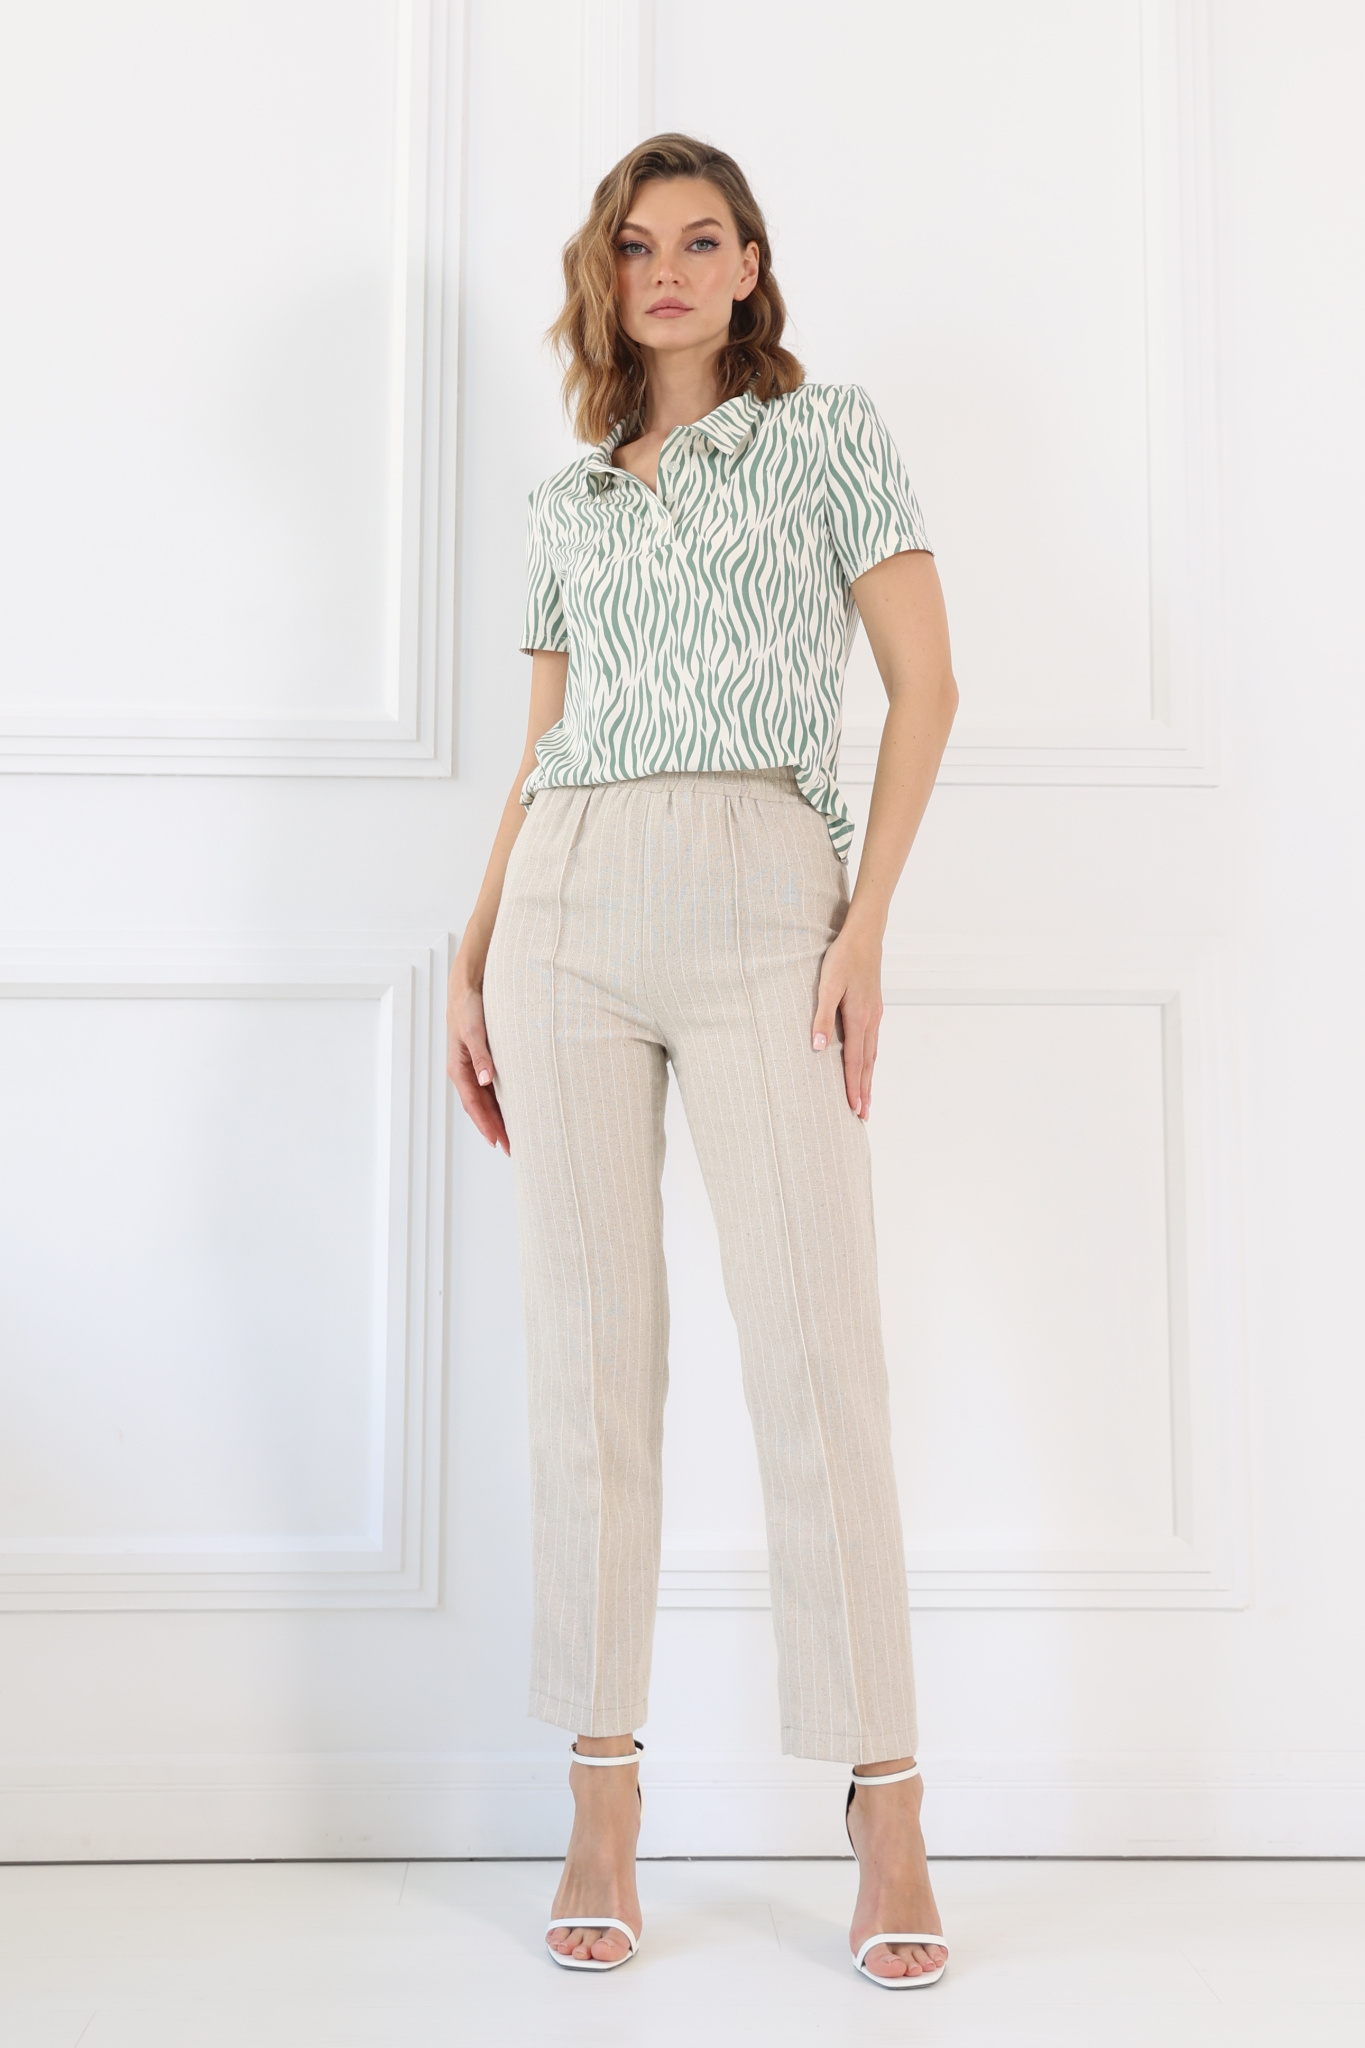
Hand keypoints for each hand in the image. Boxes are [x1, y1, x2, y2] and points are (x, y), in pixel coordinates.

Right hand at [447, 974, 509, 1153]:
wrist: (467, 989)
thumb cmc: (468, 1008)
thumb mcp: (475, 1031)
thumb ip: (481, 1056)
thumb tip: (486, 1081)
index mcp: (458, 1069)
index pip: (473, 1104)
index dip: (485, 1124)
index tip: (497, 1141)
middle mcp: (465, 1073)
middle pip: (480, 1108)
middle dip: (494, 1128)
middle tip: (511, 1149)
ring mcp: (473, 1069)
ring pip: (486, 1101)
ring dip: (497, 1119)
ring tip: (513, 1137)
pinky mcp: (482, 1062)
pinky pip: (491, 1089)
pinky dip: (499, 1103)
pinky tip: (512, 1111)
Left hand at [812, 920, 882, 1119]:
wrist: (865, 935)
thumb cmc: (843, 958)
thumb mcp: (828, 985)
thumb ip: (823, 1017)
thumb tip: (819, 1048)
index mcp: (859, 1019)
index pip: (855, 1062)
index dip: (854, 1087)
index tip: (854, 1109)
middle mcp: (871, 1021)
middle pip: (868, 1064)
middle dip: (865, 1091)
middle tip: (864, 1116)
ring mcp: (875, 1015)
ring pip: (872, 1054)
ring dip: (869, 1078)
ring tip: (866, 1098)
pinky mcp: (874, 1008)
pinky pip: (873, 1042)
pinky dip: (870, 1060)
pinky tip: (866, 1063)